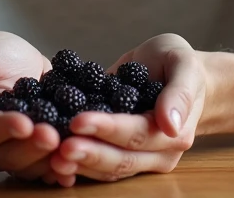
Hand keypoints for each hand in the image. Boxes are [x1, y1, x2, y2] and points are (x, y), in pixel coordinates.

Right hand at [0, 31, 69, 185]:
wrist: (10, 61)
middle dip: (32, 148)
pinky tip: (75, 168)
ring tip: (69, 150)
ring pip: (29, 165)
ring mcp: (16, 148)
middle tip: (53, 136)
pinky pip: (47, 164)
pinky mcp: (38, 148)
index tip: (24, 123)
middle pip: (8, 155)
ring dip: (49, 161)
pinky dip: (60, 168)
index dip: (4, 128)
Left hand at [49, 33, 206, 182]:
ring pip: (108, 169)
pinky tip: (53, 157)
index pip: (137, 134)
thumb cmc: (179, 64)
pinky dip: (77, 163)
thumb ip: (178, 93)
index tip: (78, 120)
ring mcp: (140, 158)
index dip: (107, 129)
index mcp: (175, 132)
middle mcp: (158, 152)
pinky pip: (100, 166)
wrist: (176, 73)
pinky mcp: (122, 155)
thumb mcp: (183, 64)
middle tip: (58, 146)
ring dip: (79, 164)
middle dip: (88, 153)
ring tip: (51, 155)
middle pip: (120, 160)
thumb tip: (170, 125)